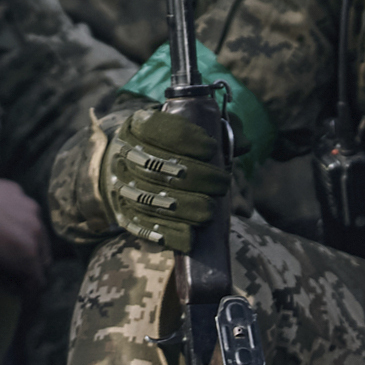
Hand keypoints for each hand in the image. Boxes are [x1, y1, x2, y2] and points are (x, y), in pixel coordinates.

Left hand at [0, 176, 49, 283]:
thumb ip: (7, 272)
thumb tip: (12, 278)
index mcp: (29, 253)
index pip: (39, 278)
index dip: (30, 285)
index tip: (23, 287)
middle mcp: (37, 230)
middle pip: (44, 254)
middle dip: (34, 262)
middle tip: (19, 265)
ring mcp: (29, 207)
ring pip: (37, 228)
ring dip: (28, 236)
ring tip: (12, 238)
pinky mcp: (17, 191)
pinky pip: (22, 208)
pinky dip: (17, 214)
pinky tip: (1, 215)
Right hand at [102, 107, 227, 252]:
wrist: (137, 168)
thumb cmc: (176, 147)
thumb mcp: (196, 129)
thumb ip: (223, 130)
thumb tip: (244, 145)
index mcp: (137, 126)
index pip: (152, 127)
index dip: (182, 138)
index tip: (211, 148)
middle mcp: (124, 155)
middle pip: (155, 167)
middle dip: (194, 177)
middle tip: (223, 184)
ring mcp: (120, 186)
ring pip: (148, 199)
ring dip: (183, 208)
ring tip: (211, 212)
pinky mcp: (123, 213)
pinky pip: (141, 226)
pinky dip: (166, 233)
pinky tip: (189, 238)